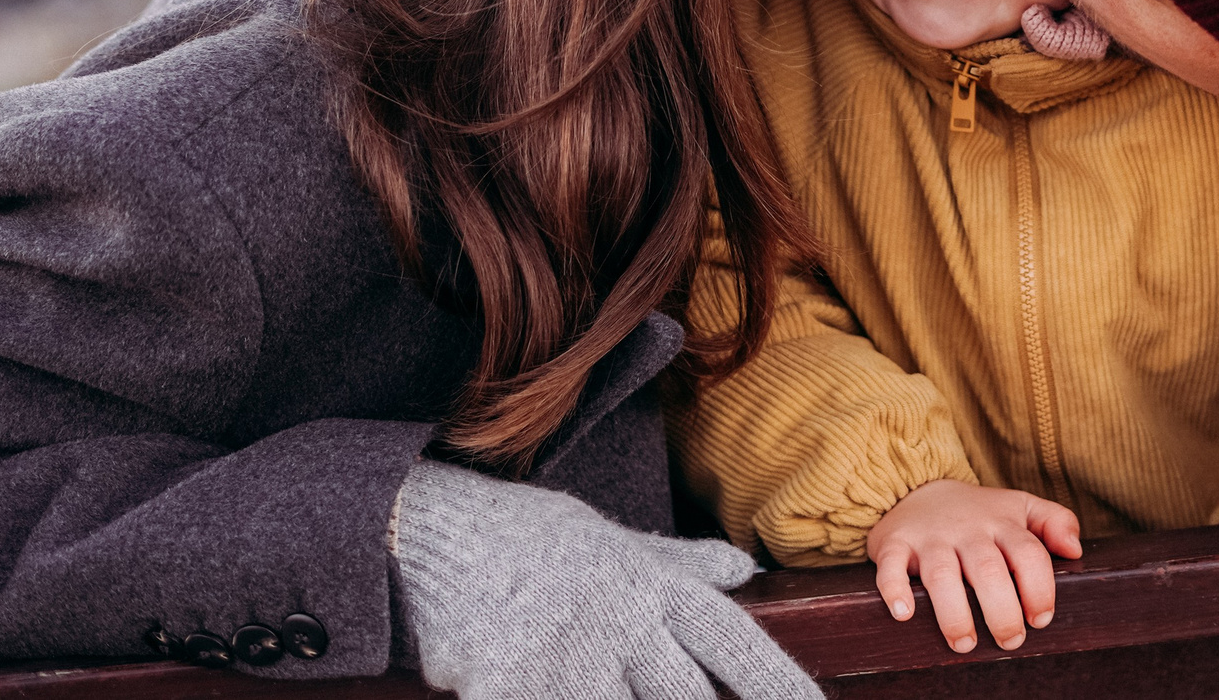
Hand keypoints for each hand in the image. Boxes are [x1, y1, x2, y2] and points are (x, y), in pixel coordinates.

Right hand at [391, 460, 819, 699]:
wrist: (437, 535)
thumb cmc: (533, 539)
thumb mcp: (614, 541)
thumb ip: (681, 564)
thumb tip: (745, 567)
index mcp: (653, 588)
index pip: (735, 646)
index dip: (780, 686)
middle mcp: (621, 624)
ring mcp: (566, 659)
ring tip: (619, 696)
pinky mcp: (510, 685)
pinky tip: (566, 699)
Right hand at [864, 479, 1082, 653]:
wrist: (917, 488)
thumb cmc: (977, 513)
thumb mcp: (1020, 507)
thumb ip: (1055, 521)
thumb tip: (1075, 550)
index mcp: (1002, 524)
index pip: (1028, 554)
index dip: (1039, 588)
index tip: (1040, 619)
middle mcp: (967, 530)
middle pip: (988, 571)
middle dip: (1002, 611)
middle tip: (1009, 640)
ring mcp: (930, 538)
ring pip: (942, 575)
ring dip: (954, 614)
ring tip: (965, 644)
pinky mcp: (895, 543)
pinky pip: (890, 567)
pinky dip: (894, 590)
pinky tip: (904, 614)